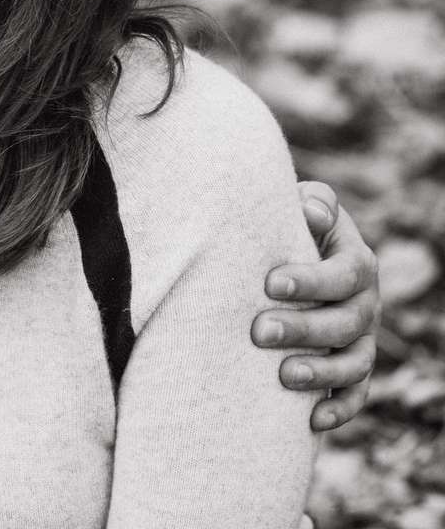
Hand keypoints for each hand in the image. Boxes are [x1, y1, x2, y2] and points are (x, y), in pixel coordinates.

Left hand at [252, 180, 378, 430]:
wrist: (286, 255)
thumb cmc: (288, 226)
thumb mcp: (303, 207)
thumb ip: (311, 204)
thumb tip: (311, 213)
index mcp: (357, 262)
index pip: (345, 274)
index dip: (312, 280)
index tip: (270, 283)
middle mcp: (366, 303)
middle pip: (347, 322)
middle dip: (305, 328)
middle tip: (260, 331)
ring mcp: (360, 338)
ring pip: (353, 362)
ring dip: (321, 371)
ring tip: (282, 375)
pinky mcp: (351, 368)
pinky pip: (354, 393)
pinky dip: (338, 408)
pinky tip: (310, 420)